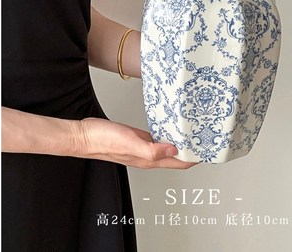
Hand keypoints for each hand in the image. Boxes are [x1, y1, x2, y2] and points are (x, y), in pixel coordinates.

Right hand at [77, 117, 198, 169]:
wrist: (84, 136)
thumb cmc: (103, 140)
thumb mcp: (130, 143)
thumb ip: (152, 149)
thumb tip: (174, 151)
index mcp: (148, 159)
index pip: (178, 164)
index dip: (193, 159)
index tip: (207, 151)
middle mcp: (147, 156)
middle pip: (175, 158)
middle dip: (190, 152)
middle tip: (204, 140)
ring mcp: (142, 147)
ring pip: (167, 148)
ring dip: (179, 144)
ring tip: (191, 134)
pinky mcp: (137, 138)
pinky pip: (156, 139)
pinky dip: (166, 135)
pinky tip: (169, 127)